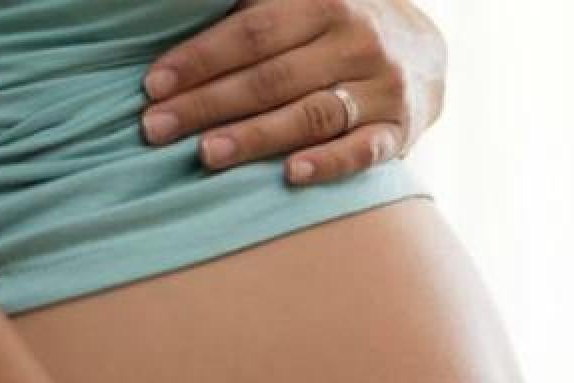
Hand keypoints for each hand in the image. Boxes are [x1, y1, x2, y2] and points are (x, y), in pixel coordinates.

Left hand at [139, 0, 446, 185]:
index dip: (201, 58)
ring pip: (311, 115)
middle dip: (209, 104)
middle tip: (157, 128)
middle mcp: (357, 41)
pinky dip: (328, 163)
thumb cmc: (331, 28)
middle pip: (273, 77)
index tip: (154, 85)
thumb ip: (247, 10)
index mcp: (323, 2)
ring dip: (256, 137)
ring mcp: (382, 88)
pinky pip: (362, 150)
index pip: (253, 31)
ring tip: (206, 155)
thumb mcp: (299, 3)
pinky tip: (290, 175)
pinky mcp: (399, 129)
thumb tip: (164, 10)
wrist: (419, 50)